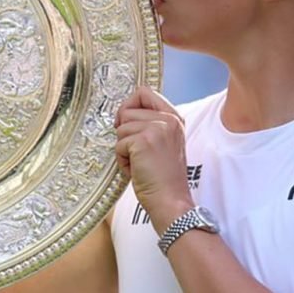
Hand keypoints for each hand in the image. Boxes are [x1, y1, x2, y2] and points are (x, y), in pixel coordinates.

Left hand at [114, 87, 192, 230]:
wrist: (171, 201)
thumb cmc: (162, 178)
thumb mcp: (163, 143)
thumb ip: (150, 124)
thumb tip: (122, 113)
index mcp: (174, 118)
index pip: (144, 92)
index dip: (129, 106)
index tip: (128, 123)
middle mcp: (168, 119)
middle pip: (127, 110)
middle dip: (125, 133)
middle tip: (138, 152)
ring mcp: (157, 128)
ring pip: (121, 128)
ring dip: (124, 148)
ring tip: (140, 163)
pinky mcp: (143, 141)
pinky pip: (119, 144)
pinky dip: (122, 159)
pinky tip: (136, 170)